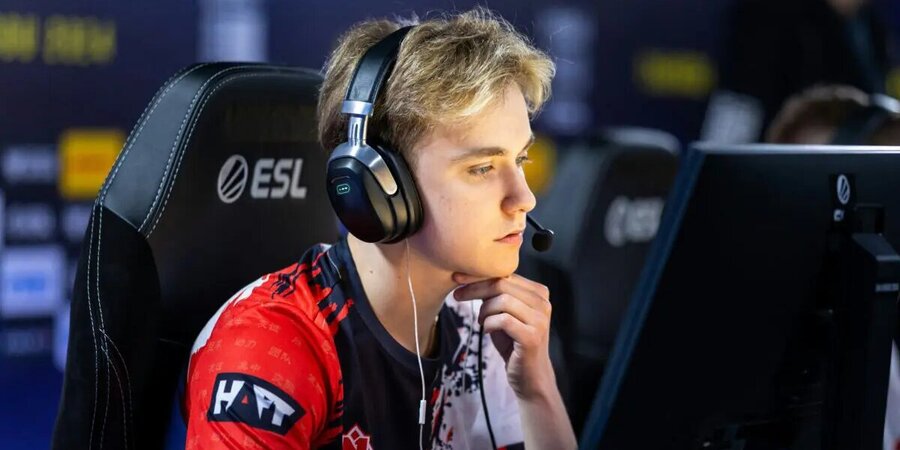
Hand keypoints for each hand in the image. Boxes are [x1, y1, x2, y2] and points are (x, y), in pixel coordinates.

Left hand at [452, 272, 555, 399]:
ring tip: (482, 322)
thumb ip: (495, 296)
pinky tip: (487, 331)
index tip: (457, 278)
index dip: (479, 274)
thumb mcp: (504, 314)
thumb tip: (469, 277)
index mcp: (538, 292)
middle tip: (457, 296)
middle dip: (475, 288)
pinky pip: (502, 320)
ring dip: (484, 311)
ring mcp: (540, 320)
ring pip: (502, 300)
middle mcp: (543, 303)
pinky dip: (488, 324)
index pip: (505, 274)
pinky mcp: (532, 337)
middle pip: (502, 284)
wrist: (530, 376)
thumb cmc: (513, 343)